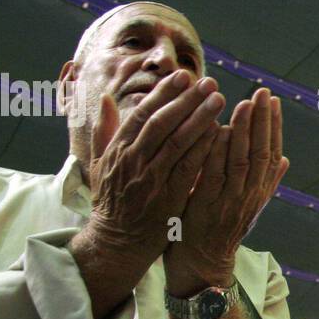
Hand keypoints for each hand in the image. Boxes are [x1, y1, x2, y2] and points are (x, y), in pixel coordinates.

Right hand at [84, 71, 223, 271]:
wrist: (117, 242)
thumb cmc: (112, 201)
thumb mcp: (99, 163)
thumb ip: (104, 130)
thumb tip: (105, 97)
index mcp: (118, 150)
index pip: (142, 114)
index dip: (164, 93)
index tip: (183, 76)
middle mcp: (133, 162)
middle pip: (161, 123)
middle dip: (186, 100)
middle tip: (208, 82)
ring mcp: (150, 180)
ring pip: (176, 142)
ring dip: (199, 118)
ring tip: (218, 99)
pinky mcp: (168, 198)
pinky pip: (188, 169)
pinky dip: (203, 149)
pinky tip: (219, 133)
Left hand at [165, 88, 289, 295]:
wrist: (201, 262)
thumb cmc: (220, 227)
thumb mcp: (248, 203)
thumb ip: (265, 180)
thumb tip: (285, 158)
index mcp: (258, 192)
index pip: (272, 153)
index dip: (274, 127)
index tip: (274, 101)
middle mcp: (248, 196)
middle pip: (261, 154)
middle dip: (263, 122)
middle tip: (262, 93)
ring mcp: (228, 202)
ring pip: (241, 163)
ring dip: (244, 132)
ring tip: (245, 104)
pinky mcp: (205, 208)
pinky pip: (213, 176)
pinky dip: (217, 153)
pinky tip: (216, 130)